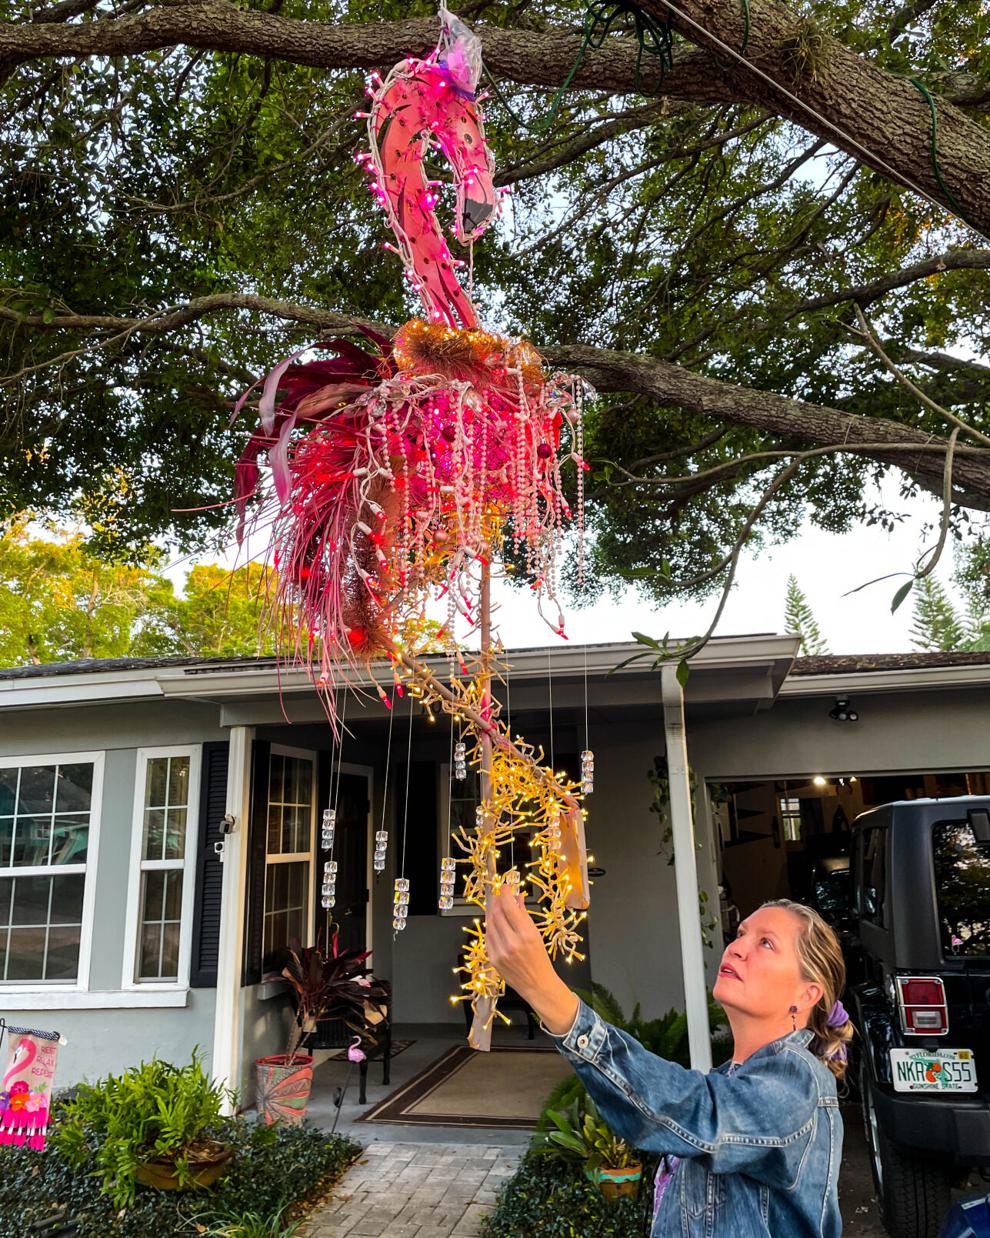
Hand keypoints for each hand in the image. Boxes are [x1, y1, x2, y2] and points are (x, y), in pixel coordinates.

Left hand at [486, 887, 578, 1034]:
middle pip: (497, 914)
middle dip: (498, 901)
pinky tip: (494, 922)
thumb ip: (524, 915)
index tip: (505, 886)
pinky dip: (490, 926)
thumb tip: (517, 898)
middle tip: (501, 895)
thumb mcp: (536, 934)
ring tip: (498, 907)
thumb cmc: (540, 960)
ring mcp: (500, 951)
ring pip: (490, 924)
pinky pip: (488, 937)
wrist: (537, 984)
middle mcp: (512, 943)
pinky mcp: (493, 958)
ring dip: (492, 912)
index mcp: (526, 935)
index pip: (509, 907)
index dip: (505, 893)